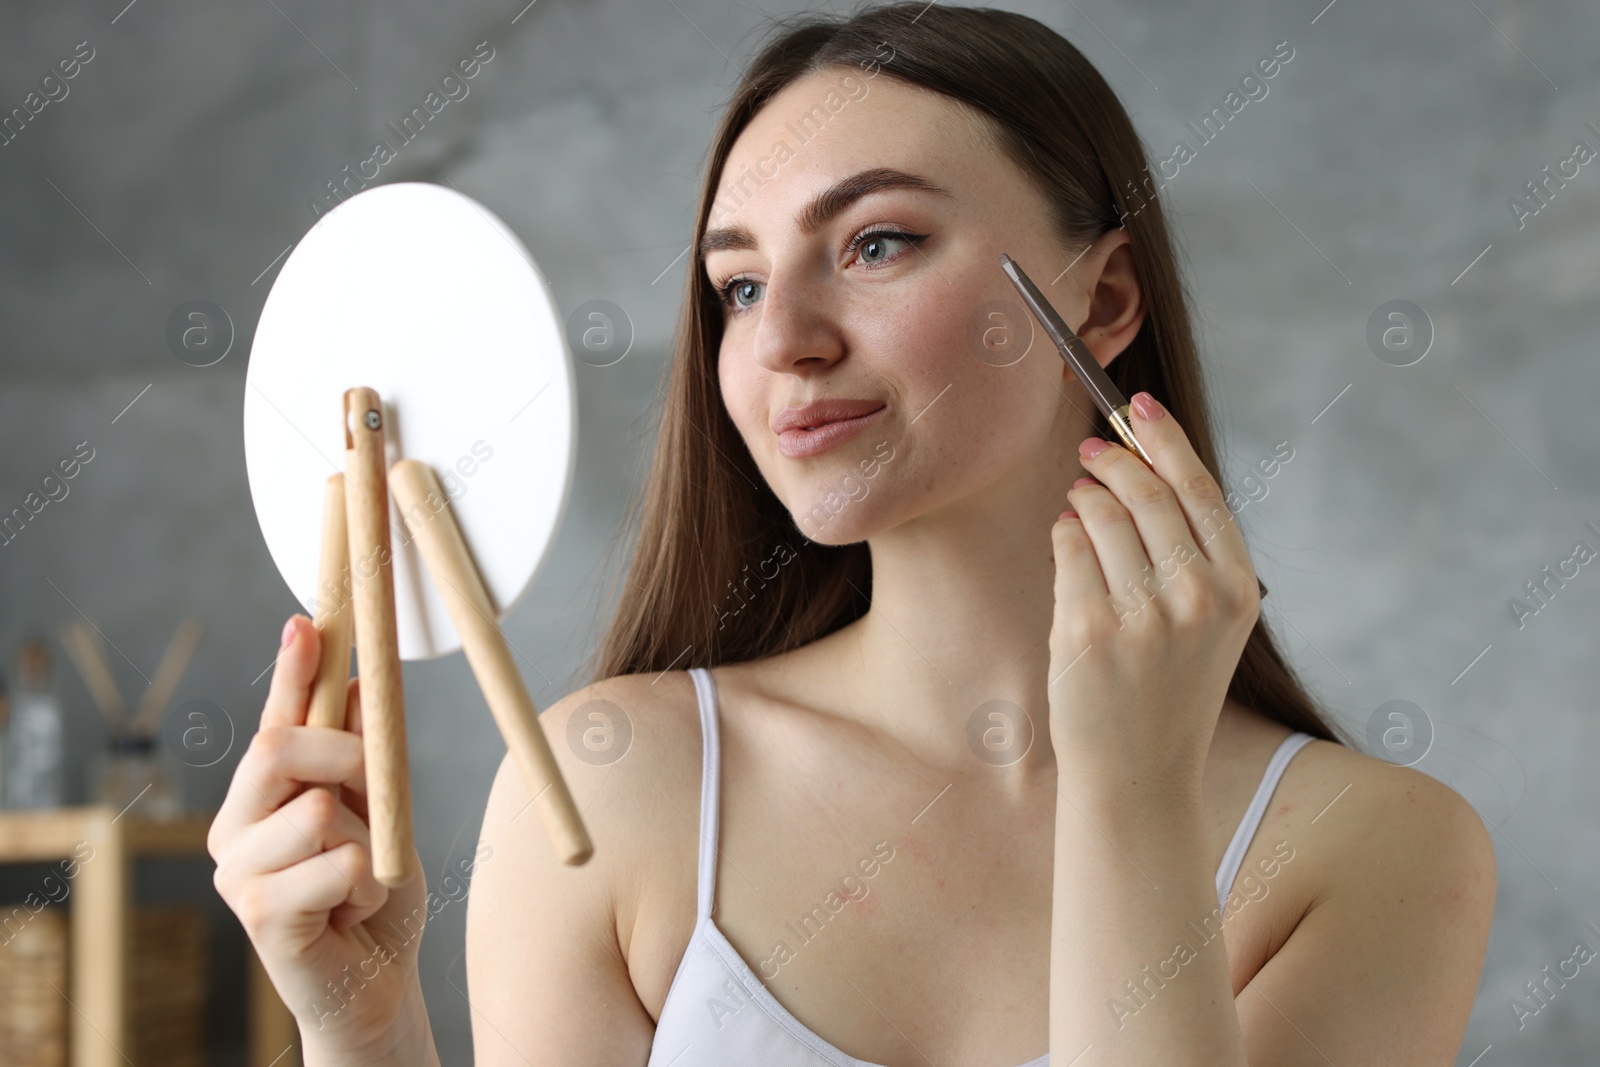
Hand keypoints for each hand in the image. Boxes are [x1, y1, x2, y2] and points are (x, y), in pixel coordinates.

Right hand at [208, 614, 429, 1055]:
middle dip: (346, 757)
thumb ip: (365, 755)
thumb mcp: (381, 812)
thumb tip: (361, 681)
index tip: (309, 621)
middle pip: (278, 748)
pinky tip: (354, 912)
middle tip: (373, 795)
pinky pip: (338, 865)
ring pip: (319, 809)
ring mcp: (238, 871)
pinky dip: (369, 886)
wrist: (374, 984)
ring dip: (368, 846)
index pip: (275, 719)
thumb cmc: (373, 896)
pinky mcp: (258, 914)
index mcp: (262, 795)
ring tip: (362, 882)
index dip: (292, 670)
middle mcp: (235, 826)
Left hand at [1046, 392, 1261, 796]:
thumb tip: (1137, 469)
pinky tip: (1067, 535)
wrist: (1139, 775)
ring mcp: (1142, 615)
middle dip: (1114, 460)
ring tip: (1079, 499)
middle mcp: (1197, 598)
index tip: (1136, 405)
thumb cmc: (1168, 691)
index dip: (1164, 439)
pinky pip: (1069, 548)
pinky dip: (1064, 532)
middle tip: (1090, 451)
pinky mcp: (1089, 629)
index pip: (1200, 491)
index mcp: (1238, 590)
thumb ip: (1188, 553)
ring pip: (1100, 515)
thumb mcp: (1207, 623)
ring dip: (1084, 496)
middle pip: (1147, 494)